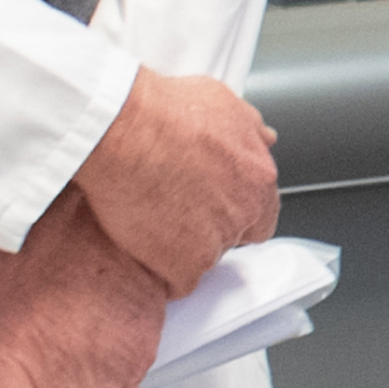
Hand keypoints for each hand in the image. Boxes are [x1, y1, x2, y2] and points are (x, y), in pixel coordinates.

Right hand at [63, 66, 277, 296]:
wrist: (123, 129)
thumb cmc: (164, 109)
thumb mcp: (221, 103)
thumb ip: (248, 128)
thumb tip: (265, 138)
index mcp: (258, 176)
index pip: (261, 213)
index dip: (234, 212)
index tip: (210, 208)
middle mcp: (245, 210)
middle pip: (234, 237)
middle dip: (210, 230)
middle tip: (176, 214)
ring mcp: (216, 241)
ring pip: (205, 260)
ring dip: (183, 249)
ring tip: (152, 226)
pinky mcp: (184, 263)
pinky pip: (179, 284)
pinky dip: (163, 274)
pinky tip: (144, 253)